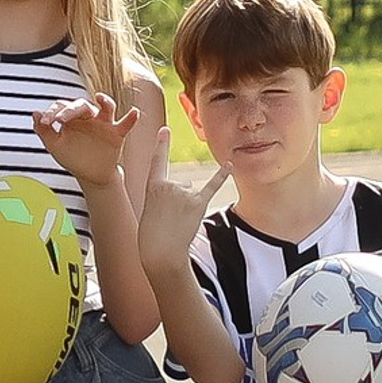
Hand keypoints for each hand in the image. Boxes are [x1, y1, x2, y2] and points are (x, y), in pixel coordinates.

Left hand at [33, 94, 136, 190]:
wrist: (90, 176)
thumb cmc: (73, 157)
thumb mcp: (55, 146)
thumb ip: (44, 131)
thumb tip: (35, 113)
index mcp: (72, 117)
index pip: (62, 106)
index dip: (52, 112)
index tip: (45, 122)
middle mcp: (88, 116)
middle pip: (81, 105)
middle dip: (70, 110)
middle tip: (60, 120)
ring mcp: (104, 123)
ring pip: (106, 107)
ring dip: (105, 101)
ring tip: (101, 98)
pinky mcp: (117, 133)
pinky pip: (126, 124)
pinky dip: (131, 118)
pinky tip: (134, 113)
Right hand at [136, 131, 227, 281]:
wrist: (161, 252)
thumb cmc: (152, 236)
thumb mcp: (151, 210)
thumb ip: (166, 196)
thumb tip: (188, 191)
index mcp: (152, 186)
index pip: (158, 161)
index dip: (162, 144)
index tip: (165, 129)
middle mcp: (170, 185)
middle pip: (181, 186)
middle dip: (177, 202)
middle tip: (168, 220)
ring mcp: (185, 193)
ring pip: (191, 193)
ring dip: (187, 208)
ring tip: (178, 223)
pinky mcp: (198, 203)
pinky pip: (212, 186)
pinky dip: (221, 176)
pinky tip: (229, 165)